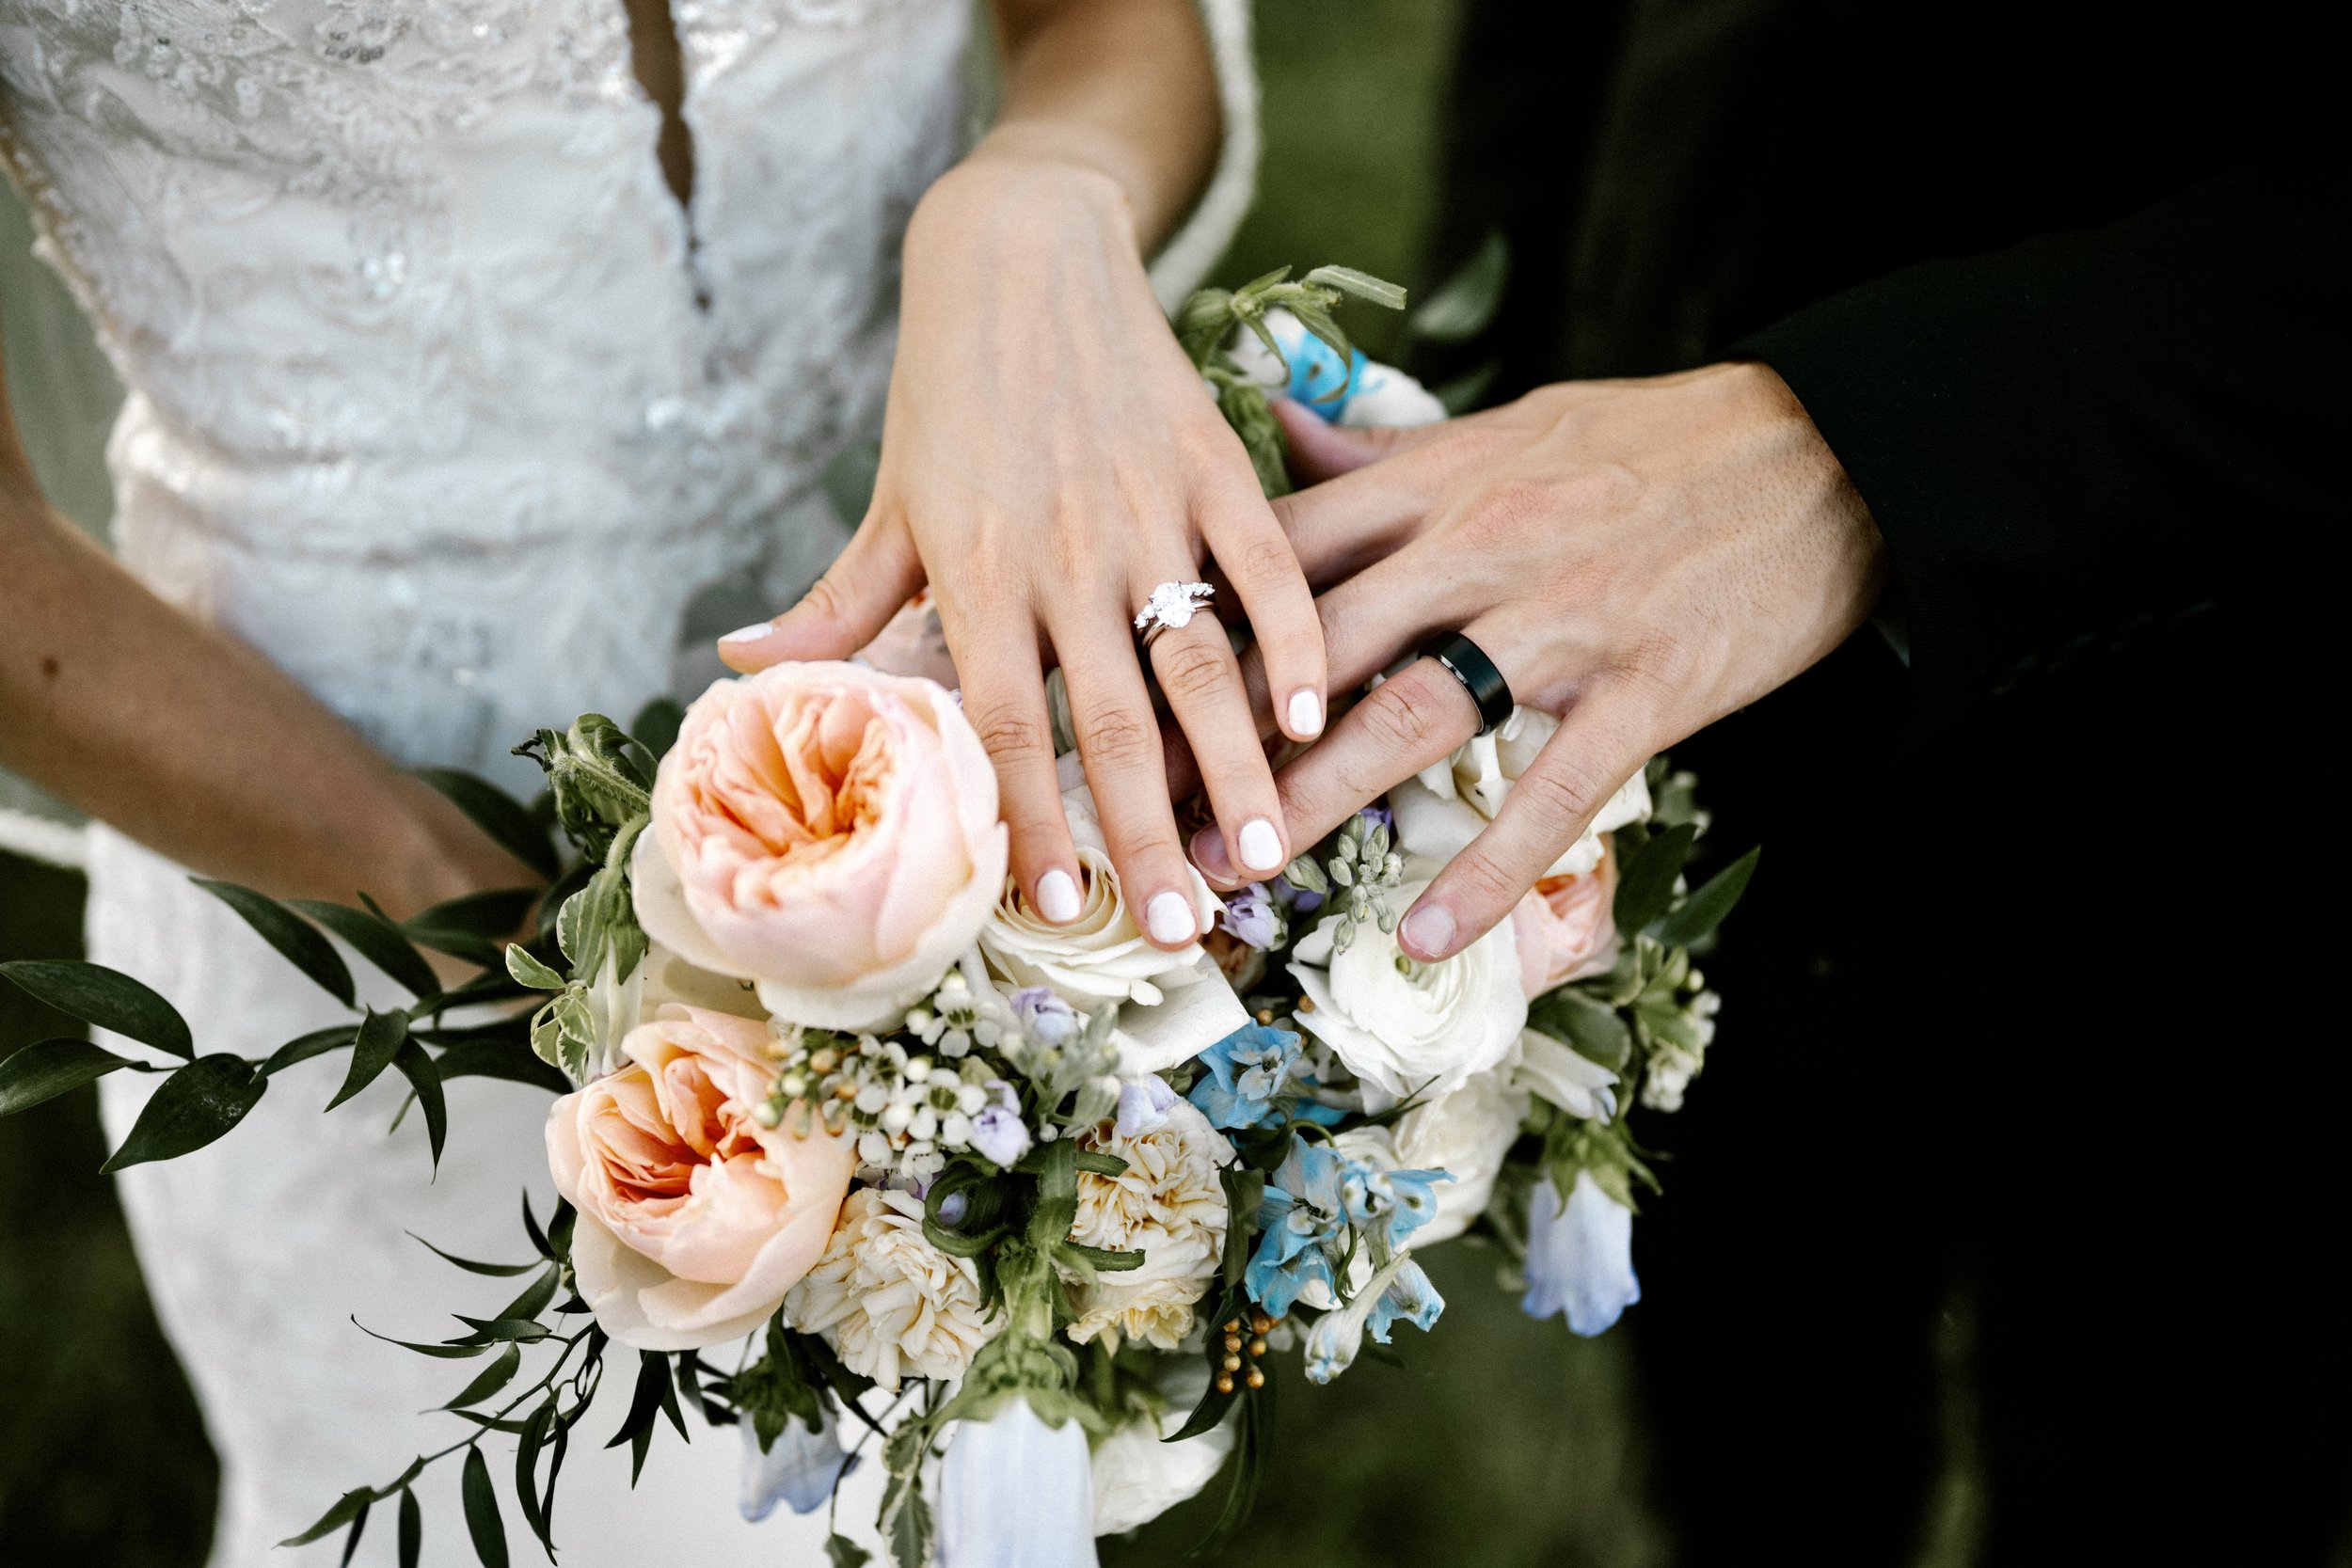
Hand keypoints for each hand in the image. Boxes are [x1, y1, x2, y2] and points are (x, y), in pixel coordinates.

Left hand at [718, 155, 1324, 947]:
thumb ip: (837, 601)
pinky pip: (1264, 567)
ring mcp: (1148, 511)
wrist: (1020, 254)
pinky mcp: (1210, 466)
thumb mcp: (888, 499)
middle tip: (1187, 931)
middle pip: (1115, 721)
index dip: (1038, 823)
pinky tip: (1318, 716)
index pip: (1008, 726)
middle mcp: (1065, 556)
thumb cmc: (947, 392)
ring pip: (1200, 660)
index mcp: (977, 574)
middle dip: (1151, 835)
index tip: (1064, 910)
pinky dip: (1293, 641)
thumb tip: (739, 668)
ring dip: (1239, 765)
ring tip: (1267, 854)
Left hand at [1190, 363, 1885, 959]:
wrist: (1827, 445)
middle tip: (1146, 816)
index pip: (1281, 557)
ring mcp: (1561, 618)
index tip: (1126, 694)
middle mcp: (1479, 547)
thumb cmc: (1657, 439)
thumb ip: (1388, 454)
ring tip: (1243, 879)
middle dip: (1220, 737)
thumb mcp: (1508, 422)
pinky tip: (1429, 933)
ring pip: (1409, 717)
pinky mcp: (1645, 684)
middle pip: (1316, 649)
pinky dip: (1490, 868)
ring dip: (1317, 804)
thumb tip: (1282, 428)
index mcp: (1439, 485)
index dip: (1193, 629)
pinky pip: (1552, 789)